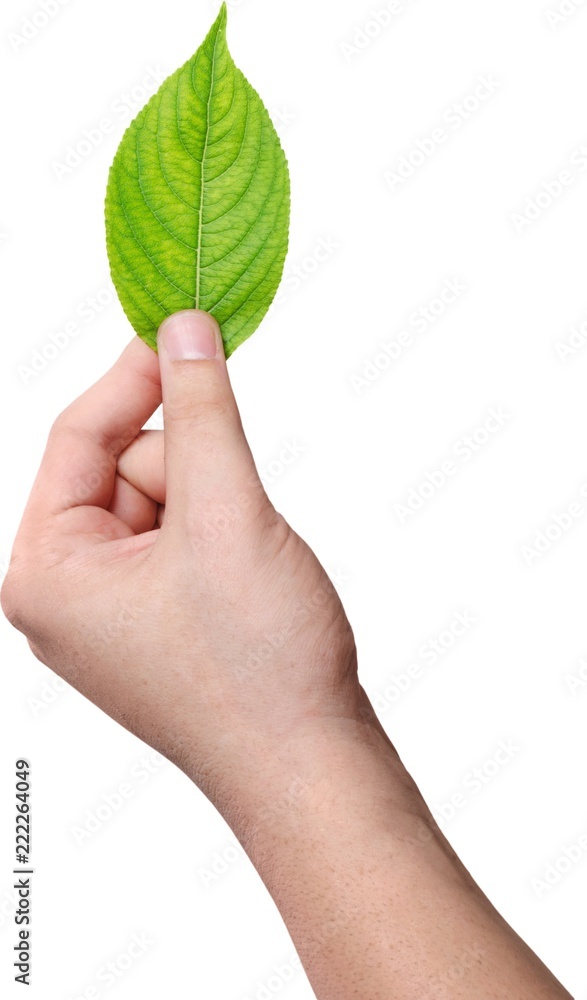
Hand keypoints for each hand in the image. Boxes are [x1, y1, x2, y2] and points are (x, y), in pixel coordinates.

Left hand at [1, 310, 358, 819]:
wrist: (309, 764)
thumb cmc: (257, 664)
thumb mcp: (224, 512)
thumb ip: (200, 410)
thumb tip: (182, 329)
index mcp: (46, 572)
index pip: (78, 438)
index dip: (135, 378)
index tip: (185, 330)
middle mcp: (65, 593)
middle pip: (123, 467)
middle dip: (191, 470)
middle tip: (236, 512)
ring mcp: (112, 610)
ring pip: (162, 499)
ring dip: (215, 505)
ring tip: (248, 563)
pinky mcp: (157, 619)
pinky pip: (181, 536)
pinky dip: (221, 532)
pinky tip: (247, 579)